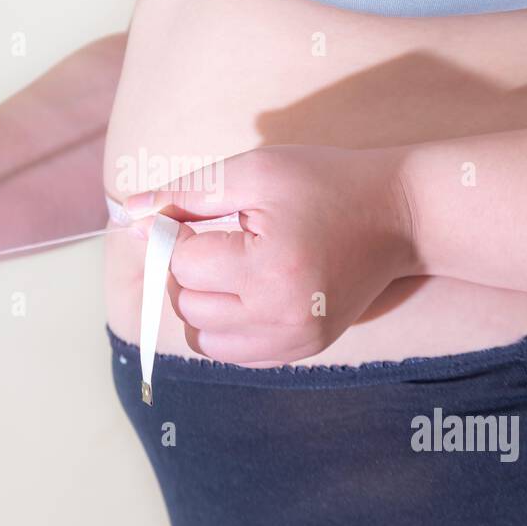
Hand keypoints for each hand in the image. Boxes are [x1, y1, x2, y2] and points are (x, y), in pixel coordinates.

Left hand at [125, 145, 417, 363]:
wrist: (400, 215)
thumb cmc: (324, 182)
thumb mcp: (253, 171)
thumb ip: (185, 194)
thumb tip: (126, 216)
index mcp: (270, 268)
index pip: (183, 261)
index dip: (178, 231)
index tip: (205, 213)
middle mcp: (282, 317)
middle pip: (187, 303)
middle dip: (190, 267)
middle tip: (222, 236)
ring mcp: (294, 342)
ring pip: (202, 337)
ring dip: (202, 300)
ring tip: (233, 265)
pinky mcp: (303, 352)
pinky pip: (232, 353)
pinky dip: (225, 324)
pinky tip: (248, 289)